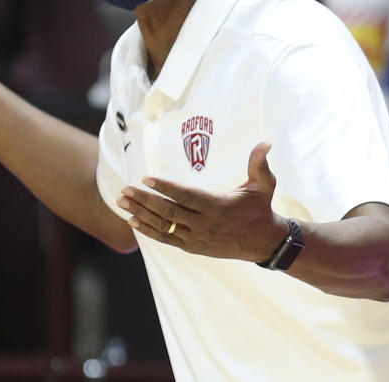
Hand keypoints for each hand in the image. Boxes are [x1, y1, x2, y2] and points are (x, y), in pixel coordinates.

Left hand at [118, 142, 285, 261]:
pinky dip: (148, 231)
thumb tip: (266, 143)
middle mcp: (205, 224)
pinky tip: (133, 221)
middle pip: (169, 211)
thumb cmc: (260, 208)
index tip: (146, 179)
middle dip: (144, 200)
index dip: (166, 188)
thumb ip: (260, 164)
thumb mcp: (264, 185)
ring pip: (164, 225)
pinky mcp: (192, 247)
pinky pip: (166, 239)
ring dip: (141, 214)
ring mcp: (197, 238)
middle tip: (124, 189)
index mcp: (218, 207)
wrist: (263, 242)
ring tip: (122, 201)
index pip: (186, 197)